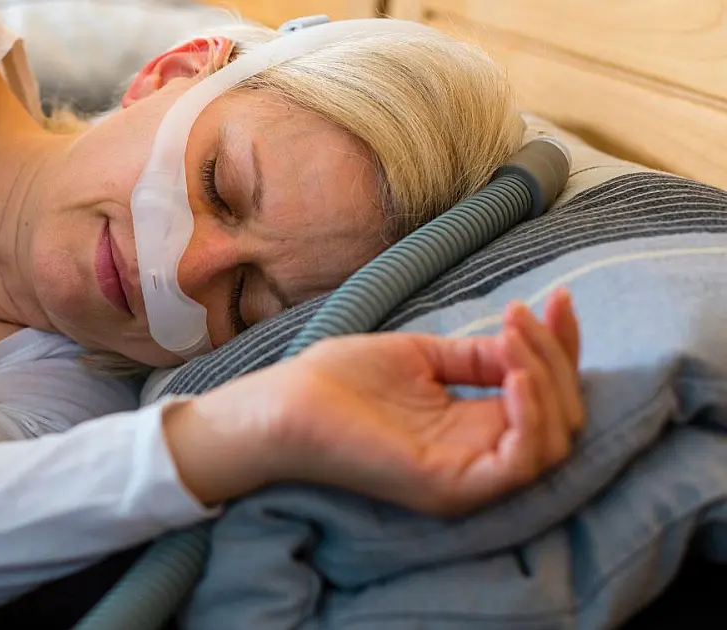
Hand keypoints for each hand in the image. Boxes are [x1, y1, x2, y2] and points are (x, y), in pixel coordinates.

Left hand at [169, 288, 582, 515]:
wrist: (283, 403)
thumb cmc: (338, 381)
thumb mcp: (420, 356)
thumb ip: (474, 357)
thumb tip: (523, 345)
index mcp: (472, 428)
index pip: (545, 395)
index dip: (561, 348)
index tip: (559, 299)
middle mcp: (479, 457)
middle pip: (561, 418)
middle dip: (556, 358)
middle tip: (523, 314)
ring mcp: (467, 476)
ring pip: (552, 442)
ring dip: (546, 380)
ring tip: (512, 338)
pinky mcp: (449, 486)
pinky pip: (518, 464)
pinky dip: (530, 418)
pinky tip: (513, 375)